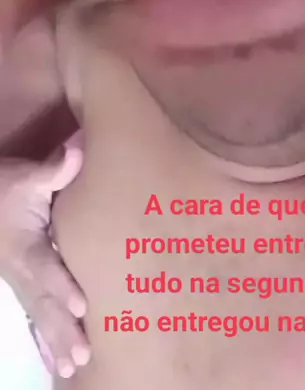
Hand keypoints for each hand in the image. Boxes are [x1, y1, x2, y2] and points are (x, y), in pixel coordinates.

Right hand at [0, 141, 89, 377]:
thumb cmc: (5, 187)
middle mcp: (20, 270)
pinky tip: (56, 361)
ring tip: (72, 366)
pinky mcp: (21, 286)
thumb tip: (79, 153)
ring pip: (38, 315)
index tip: (81, 306)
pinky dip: (45, 339)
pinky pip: (33, 317)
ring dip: (55, 341)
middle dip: (62, 329)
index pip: (45, 269)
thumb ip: (54, 170)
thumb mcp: (26, 177)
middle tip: (82, 354)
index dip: (61, 287)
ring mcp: (18, 282)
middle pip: (43, 303)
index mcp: (24, 246)